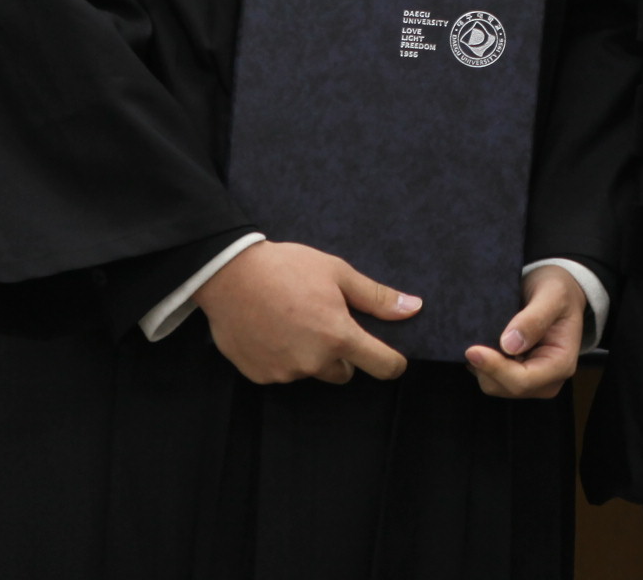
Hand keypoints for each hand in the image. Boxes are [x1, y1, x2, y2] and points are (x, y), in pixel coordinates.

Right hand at [194, 240, 417, 384]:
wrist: (229, 274)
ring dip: (310, 355)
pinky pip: (283, 372)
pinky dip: (282, 357)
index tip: (392, 357)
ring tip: (292, 321)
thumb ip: (376, 297)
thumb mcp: (337, 273)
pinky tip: (271, 330)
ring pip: (312, 371)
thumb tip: (414, 308)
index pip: (381, 365)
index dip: (392, 362)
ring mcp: (285, 372)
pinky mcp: (261, 375)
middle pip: (344, 372)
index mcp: (338, 336)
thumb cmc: (287, 268)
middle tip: (323, 321)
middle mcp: (314, 361)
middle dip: (341, 353)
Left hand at [465, 263, 585, 398]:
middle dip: (485, 367)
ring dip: (482, 365)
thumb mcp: (552, 294)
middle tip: (472, 339)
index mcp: (561, 364)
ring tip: (482, 338)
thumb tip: (509, 345)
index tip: (473, 350)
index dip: (495, 368)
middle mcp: (548, 380)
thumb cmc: (558, 290)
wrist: (558, 293)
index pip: (523, 380)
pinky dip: (483, 363)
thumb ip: (534, 318)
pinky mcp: (518, 377)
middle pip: (506, 387)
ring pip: (495, 386)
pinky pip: (491, 378)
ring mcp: (533, 382)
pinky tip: (485, 343)